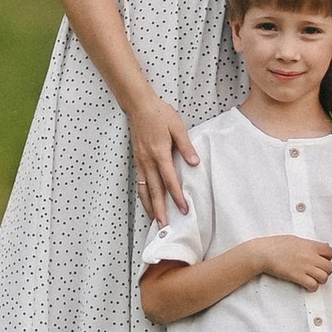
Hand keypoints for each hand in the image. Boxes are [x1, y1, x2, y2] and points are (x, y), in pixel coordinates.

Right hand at [130, 96, 199, 225]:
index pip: (169, 180)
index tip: (184, 209)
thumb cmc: (159, 114)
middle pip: (154, 190)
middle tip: (165, 226)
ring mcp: (140, 162)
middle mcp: (148, 161)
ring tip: (155, 220)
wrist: (139, 105)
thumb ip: (186, 146)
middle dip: (160, 209)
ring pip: (143, 189)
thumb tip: (194, 163)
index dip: (176, 196)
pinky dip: (142, 196)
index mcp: (159, 153)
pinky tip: (147, 203)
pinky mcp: (137, 161)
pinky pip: (139, 183)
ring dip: (149, 206)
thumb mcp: (177, 126)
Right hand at [256, 234, 331, 289]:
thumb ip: (309, 244)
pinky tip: (307, 284)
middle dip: (325, 270)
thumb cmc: (276, 245)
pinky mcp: (298, 276)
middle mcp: (310, 256)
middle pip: (330, 267)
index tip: (322, 260)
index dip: (327, 257)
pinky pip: (313, 285)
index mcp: (310, 245)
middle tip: (318, 271)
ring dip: (320, 279)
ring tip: (313, 278)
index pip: (330, 252)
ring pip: (324, 277)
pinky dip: (312, 287)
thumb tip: (319, 247)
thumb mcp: (295, 239)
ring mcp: (305, 267)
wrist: (264, 252)